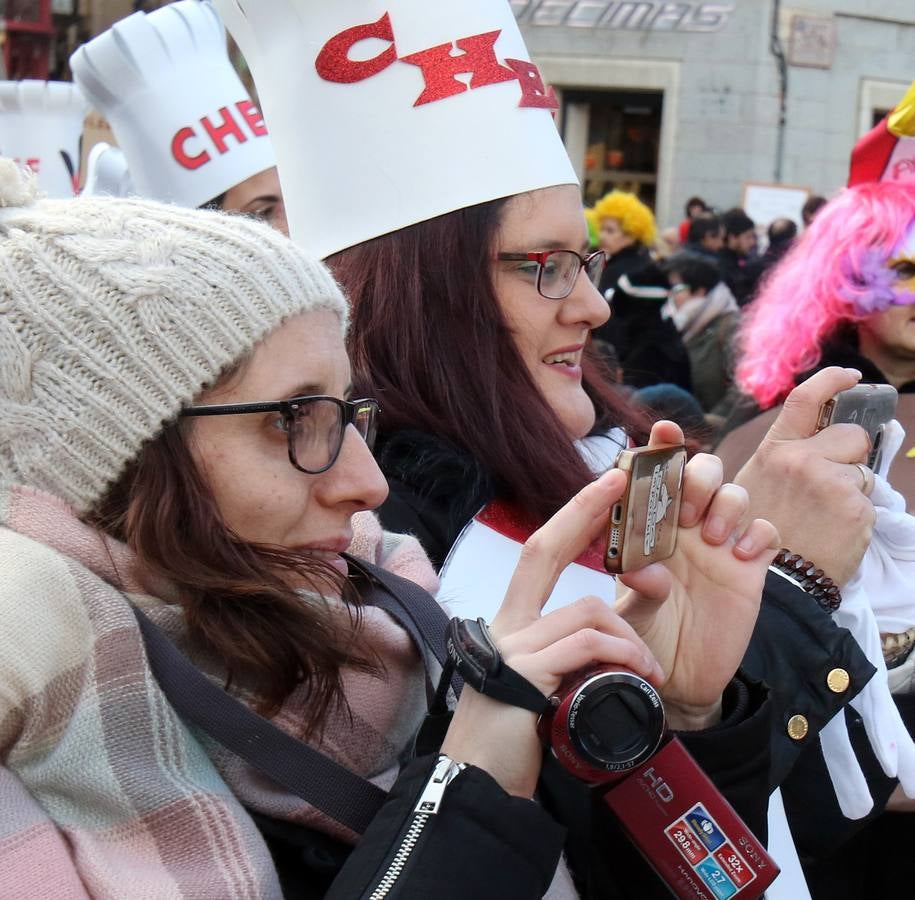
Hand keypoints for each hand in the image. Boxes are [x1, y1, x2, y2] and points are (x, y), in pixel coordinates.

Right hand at [441, 470, 662, 797]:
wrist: (481, 784)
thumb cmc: (515, 735)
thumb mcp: (543, 681)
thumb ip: (566, 652)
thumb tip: (605, 639)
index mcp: (513, 623)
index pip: (539, 554)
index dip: (570, 516)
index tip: (603, 484)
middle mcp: (507, 624)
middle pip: (542, 550)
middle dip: (583, 511)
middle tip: (617, 482)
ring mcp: (513, 647)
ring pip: (586, 610)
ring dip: (631, 637)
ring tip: (650, 669)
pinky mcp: (525, 675)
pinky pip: (587, 646)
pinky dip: (622, 655)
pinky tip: (638, 678)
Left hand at [613, 421, 779, 729]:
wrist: (681, 679)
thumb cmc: (647, 637)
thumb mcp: (631, 615)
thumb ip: (637, 589)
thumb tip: (639, 571)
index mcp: (649, 528)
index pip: (655, 476)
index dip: (661, 447)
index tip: (664, 431)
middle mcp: (685, 528)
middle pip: (702, 472)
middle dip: (698, 477)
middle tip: (686, 512)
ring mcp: (720, 545)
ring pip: (735, 494)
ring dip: (726, 504)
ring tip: (711, 539)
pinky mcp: (750, 568)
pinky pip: (766, 532)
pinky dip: (759, 533)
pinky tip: (743, 555)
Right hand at [734, 367, 875, 585]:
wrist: (776, 582)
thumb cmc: (756, 538)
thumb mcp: (754, 488)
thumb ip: (785, 460)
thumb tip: (820, 441)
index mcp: (775, 451)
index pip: (806, 399)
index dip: (832, 381)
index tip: (851, 378)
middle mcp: (801, 459)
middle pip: (850, 435)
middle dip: (852, 454)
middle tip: (834, 483)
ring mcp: (829, 482)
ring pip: (863, 470)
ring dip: (853, 489)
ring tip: (827, 515)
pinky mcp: (855, 507)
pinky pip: (869, 500)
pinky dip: (857, 516)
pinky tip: (835, 532)